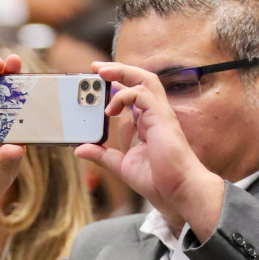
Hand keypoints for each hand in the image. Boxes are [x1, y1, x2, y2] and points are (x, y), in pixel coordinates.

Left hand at [75, 62, 224, 238]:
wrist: (178, 191)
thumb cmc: (159, 181)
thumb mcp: (122, 166)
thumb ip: (102, 156)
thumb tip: (80, 149)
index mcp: (148, 123)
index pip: (133, 96)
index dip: (116, 86)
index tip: (98, 83)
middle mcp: (155, 114)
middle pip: (141, 80)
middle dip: (119, 70)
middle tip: (96, 69)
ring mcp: (160, 114)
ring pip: (144, 79)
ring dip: (121, 72)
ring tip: (101, 73)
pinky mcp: (161, 117)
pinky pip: (142, 93)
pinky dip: (124, 96)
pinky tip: (110, 109)